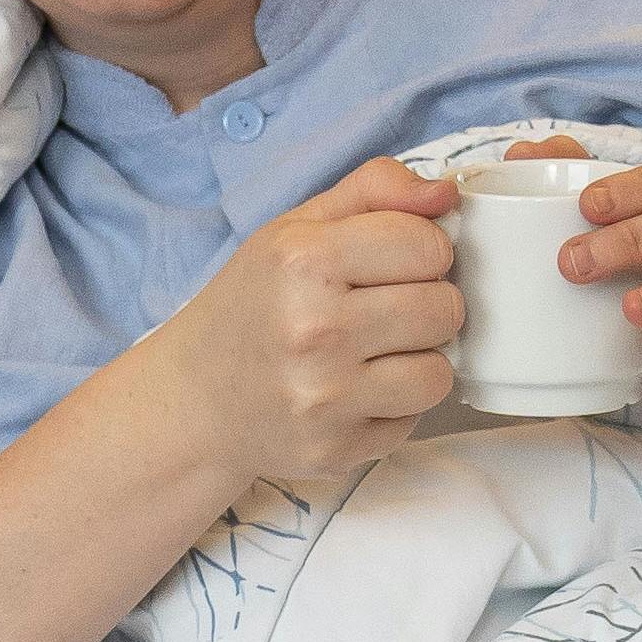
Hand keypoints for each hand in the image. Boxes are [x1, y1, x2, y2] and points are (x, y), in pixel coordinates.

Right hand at [126, 156, 462, 489]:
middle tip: (385, 309)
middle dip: (428, 304)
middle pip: (444, 309)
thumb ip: (375, 191)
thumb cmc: (253, 304)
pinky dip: (395, 407)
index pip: (429, 246)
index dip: (423, 250)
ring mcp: (325, 398)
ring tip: (376, 352)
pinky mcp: (335, 450)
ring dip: (419, 361)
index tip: (394, 262)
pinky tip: (355, 391)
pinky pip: (413, 421)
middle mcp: (314, 330)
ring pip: (439, 374)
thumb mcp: (297, 228)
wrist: (195, 398)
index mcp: (304, 261)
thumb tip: (446, 193)